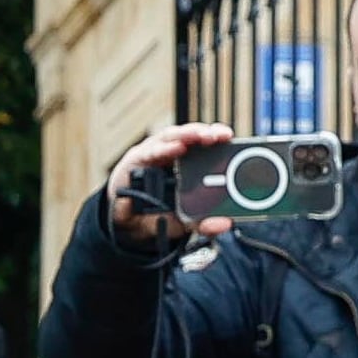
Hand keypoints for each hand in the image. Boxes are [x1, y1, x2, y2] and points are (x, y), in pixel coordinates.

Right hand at [106, 121, 235, 248]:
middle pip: (192, 136)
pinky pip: (151, 151)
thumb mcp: (185, 221)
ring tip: (203, 135)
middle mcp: (172, 153)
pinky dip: (164, 149)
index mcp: (188, 162)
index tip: (230, 137)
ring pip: (173, 137)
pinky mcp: (136, 159)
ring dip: (188, 134)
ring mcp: (154, 153)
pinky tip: (176, 147)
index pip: (206, 144)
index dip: (218, 138)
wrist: (127, 225)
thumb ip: (204, 223)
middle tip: (222, 136)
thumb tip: (226, 224)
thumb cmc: (158, 213)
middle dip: (207, 133)